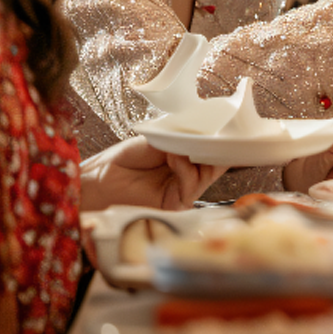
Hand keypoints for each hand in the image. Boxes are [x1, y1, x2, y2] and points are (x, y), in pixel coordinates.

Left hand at [79, 136, 227, 210]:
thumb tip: (204, 139)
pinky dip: (185, 169)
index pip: (214, 152)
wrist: (101, 178)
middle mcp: (189, 177)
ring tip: (182, 146)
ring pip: (207, 175)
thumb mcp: (160, 141)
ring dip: (198, 156)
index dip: (223, 142)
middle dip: (217, 149)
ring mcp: (184, 192)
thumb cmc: (126, 159)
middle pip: (217, 165)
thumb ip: (184, 141)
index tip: (231, 128)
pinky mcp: (176, 204)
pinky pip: (191, 186)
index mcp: (188, 161)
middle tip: (215, 135)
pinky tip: (174, 158)